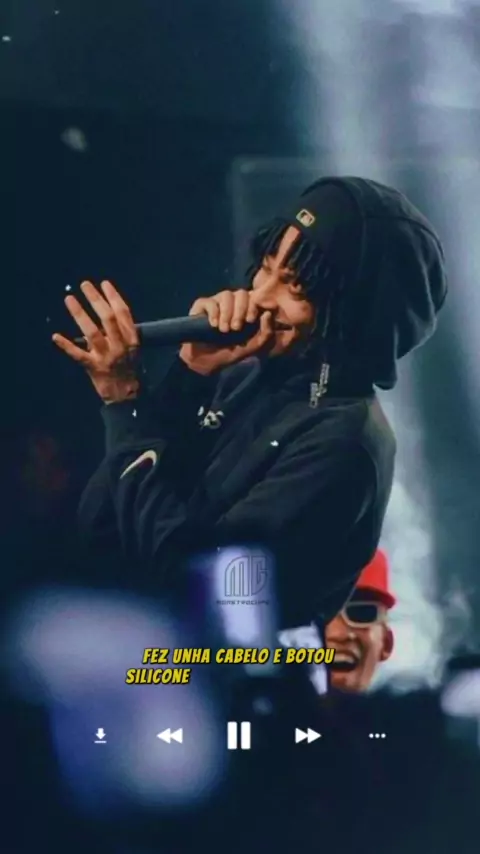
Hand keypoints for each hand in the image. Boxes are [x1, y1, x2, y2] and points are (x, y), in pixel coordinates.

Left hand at [52, 280, 140, 402]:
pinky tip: (55, 336)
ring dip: (79, 314)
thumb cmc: (129, 370)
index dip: (114, 297)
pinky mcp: (93, 368)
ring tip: (69, 299)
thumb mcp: (132, 349)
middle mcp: (119, 346)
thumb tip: (107, 311)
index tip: (104, 283)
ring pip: (91, 332)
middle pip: (107, 318)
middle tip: (85, 285)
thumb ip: (122, 332)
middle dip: (96, 299)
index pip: (123, 313)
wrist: (127, 396)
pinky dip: (66, 346)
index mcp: (131, 340)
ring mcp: (106, 357)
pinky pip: (78, 355)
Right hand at [179, 289, 274, 374]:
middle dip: (240, 310)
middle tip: (236, 328)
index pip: (254, 298)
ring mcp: (217, 302)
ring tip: (224, 330)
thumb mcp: (254, 345)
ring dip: (227, 313)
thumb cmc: (232, 350)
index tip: (250, 321)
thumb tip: (267, 314)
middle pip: (241, 294)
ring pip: (226, 295)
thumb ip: (266, 332)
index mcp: (247, 309)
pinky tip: (214, 325)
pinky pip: (210, 301)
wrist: (208, 360)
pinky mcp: (202, 305)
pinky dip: (214, 313)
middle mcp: (233, 302)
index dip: (253, 306)